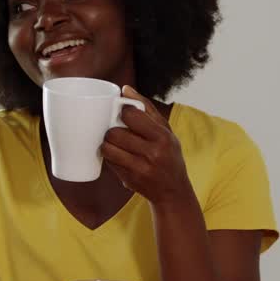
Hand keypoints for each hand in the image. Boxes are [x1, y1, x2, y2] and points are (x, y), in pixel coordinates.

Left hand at [100, 86, 194, 206]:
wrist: (173, 191)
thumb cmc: (169, 155)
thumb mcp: (165, 131)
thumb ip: (146, 109)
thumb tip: (125, 89)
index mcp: (163, 137)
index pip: (131, 116)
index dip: (121, 112)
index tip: (121, 114)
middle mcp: (153, 153)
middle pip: (115, 133)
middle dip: (111, 130)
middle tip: (114, 130)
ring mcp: (140, 168)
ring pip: (107, 148)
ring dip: (106, 144)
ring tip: (113, 142)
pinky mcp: (128, 179)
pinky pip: (108, 162)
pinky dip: (109, 156)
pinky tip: (116, 155)